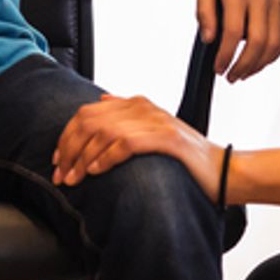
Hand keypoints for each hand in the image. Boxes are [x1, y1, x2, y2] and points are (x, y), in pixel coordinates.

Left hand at [52, 94, 222, 200]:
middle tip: (61, 175)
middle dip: (69, 149)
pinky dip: (106, 157)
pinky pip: (126, 143)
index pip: (87, 113)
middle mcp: (144, 108)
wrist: (221, 170)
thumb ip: (126, 116)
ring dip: (83, 158)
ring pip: (104, 132)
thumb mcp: (151, 131)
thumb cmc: (183, 158)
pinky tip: (97, 171)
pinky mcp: (167, 139)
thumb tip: (101, 101)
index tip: (57, 161)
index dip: (66, 136)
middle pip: (90, 121)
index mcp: (137, 104)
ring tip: (75, 179)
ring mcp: (156, 121)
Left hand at [197, 0, 279, 80]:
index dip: (225, 56)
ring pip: (274, 43)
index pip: (233, 32)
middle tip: (230, 77)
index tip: (217, 69)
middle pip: (258, 42)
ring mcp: (277, 1)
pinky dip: (272, 55)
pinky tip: (257, 62)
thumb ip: (204, 12)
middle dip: (244, 66)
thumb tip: (209, 41)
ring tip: (242, 73)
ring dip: (259, 65)